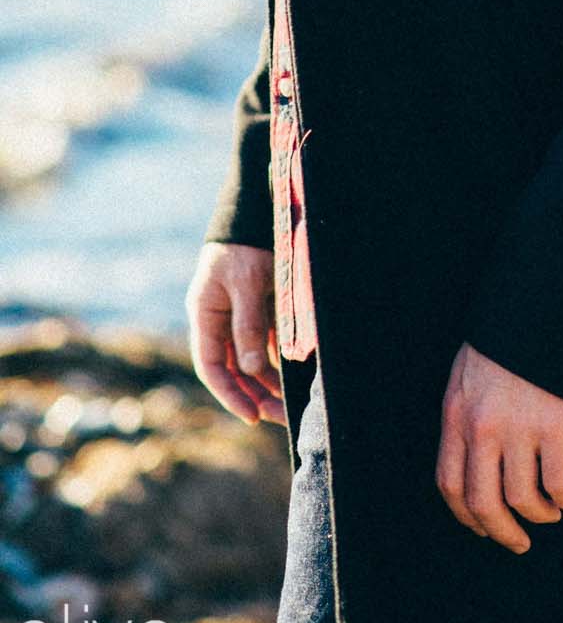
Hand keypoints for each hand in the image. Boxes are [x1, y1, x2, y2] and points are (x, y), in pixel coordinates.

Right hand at [186, 243, 286, 425]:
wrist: (259, 206)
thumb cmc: (247, 244)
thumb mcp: (246, 283)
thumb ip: (248, 326)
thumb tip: (251, 369)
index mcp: (205, 314)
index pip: (212, 366)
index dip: (230, 394)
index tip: (253, 416)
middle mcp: (220, 319)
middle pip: (234, 368)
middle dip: (255, 395)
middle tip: (282, 417)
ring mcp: (240, 313)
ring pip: (253, 358)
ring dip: (270, 381)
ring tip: (292, 404)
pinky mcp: (261, 306)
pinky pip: (269, 341)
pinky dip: (280, 359)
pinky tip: (297, 376)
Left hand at [436, 343, 562, 554]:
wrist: (542, 310)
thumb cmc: (505, 342)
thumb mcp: (467, 374)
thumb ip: (464, 416)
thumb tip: (470, 460)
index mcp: (457, 417)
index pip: (451, 485)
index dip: (467, 517)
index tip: (483, 528)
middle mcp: (484, 429)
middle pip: (484, 503)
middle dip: (502, 532)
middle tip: (518, 542)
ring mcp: (520, 429)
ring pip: (523, 499)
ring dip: (539, 515)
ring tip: (550, 513)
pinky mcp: (556, 426)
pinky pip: (560, 483)